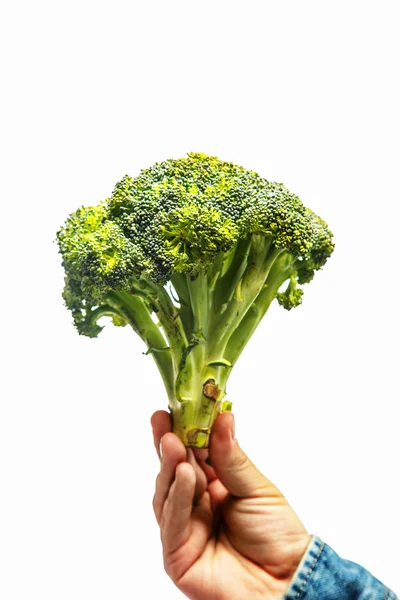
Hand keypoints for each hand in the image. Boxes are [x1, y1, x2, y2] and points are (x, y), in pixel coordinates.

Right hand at [151, 410, 310, 599]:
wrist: (287, 583)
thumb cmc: (277, 536)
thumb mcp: (257, 488)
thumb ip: (232, 457)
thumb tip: (223, 418)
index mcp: (215, 486)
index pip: (192, 454)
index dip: (184, 432)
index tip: (176, 407)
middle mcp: (195, 505)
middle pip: (174, 470)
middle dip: (168, 444)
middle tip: (162, 419)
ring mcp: (184, 529)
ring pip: (168, 492)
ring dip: (170, 466)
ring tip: (173, 442)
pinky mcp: (177, 553)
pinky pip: (173, 520)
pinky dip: (177, 496)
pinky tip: (183, 475)